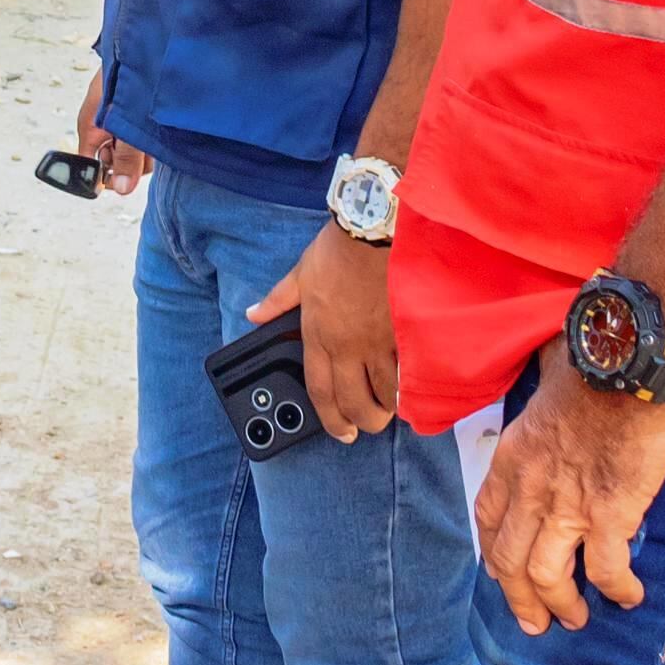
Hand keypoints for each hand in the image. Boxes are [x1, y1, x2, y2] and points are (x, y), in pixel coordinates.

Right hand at [75, 67, 153, 197]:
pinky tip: (158, 124)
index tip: (124, 177)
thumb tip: (122, 189)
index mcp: (89, 128)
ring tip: (152, 128)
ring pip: (132, 154)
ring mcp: (118, 123)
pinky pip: (142, 140)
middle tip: (143, 143)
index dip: (105, 177)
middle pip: (115, 164)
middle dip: (131, 161)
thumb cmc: (125, 74)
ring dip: (145, 149)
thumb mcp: (126, 121)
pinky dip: (152, 137)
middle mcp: (102, 128)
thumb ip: (127, 156)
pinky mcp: (134, 117)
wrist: (141, 44)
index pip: (89, 167)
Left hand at [244, 224, 397, 439]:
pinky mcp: (403, 334)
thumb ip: (277, 301)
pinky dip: (409, 384)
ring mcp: (378, 343)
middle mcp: (347, 346)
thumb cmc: (336, 252)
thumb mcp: (300, 275)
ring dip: (388, 407)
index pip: (320, 390)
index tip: (340, 432)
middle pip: (354, 401)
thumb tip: (253, 314)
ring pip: (385, 392)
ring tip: (389, 410)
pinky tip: (411, 389)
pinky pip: (407, 370)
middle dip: (362, 422)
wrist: (373, 232)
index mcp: (318, 335)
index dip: (329, 419)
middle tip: (367, 426)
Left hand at [474, 341, 664, 634]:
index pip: (489, 516)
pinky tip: (629, 597)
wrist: (625, 365)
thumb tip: (556, 377)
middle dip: (519, 598)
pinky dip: (617, 590)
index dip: (492, 550)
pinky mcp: (609, 515)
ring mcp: (567, 506)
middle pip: (509, 561)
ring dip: (560, 605)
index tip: (499, 571)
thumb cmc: (590, 362)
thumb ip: (545, 393)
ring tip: (574, 620)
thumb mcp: (546, 380)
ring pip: (547, 576)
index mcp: (512, 457)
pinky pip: (606, 570)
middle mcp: (530, 488)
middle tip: (534, 622)